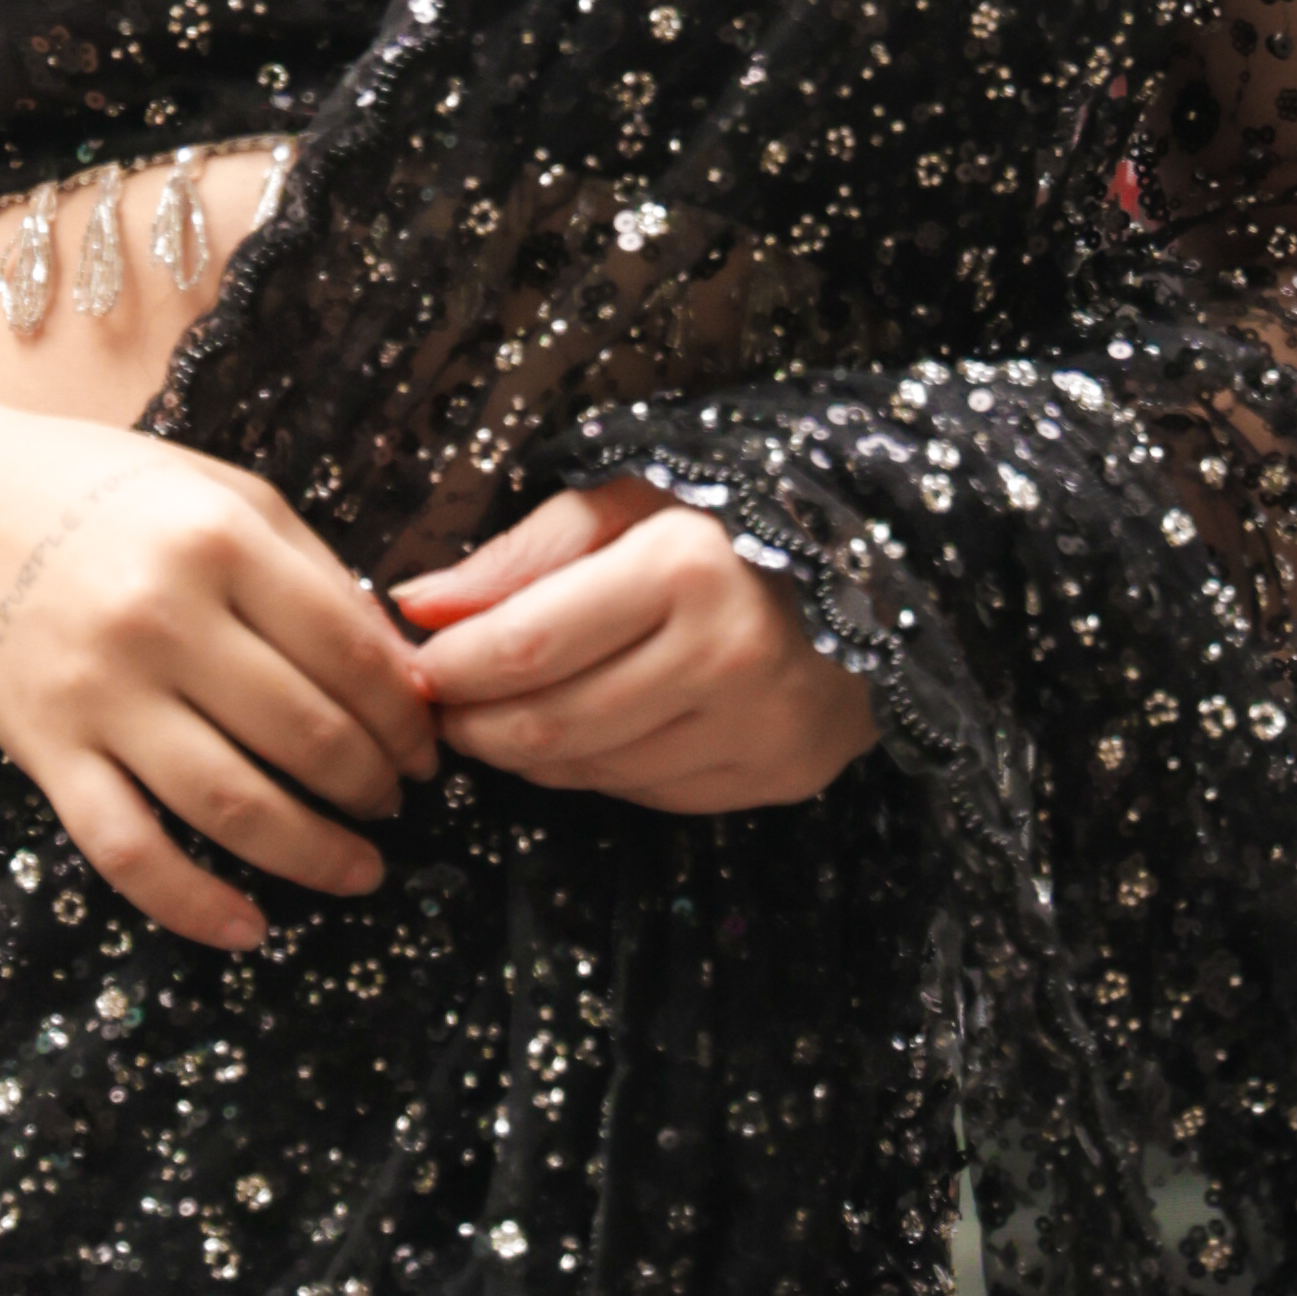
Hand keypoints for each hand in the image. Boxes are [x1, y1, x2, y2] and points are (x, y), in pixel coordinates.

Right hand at [0, 385, 436, 954]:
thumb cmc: (94, 489)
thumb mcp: (217, 492)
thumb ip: (310, 570)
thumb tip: (399, 670)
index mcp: (219, 540)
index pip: (351, 653)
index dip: (406, 716)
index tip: (428, 747)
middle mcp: (162, 618)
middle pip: (306, 734)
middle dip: (373, 785)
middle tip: (396, 802)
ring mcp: (98, 693)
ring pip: (233, 806)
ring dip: (315, 853)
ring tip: (359, 869)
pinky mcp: (45, 751)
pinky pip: (128, 852)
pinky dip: (195, 905)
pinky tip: (250, 928)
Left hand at [394, 478, 872, 812]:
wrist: (880, 572)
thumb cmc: (728, 523)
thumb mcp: (625, 504)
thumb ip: (519, 557)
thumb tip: (417, 608)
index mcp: (685, 568)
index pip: (530, 645)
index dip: (454, 668)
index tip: (416, 667)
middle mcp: (727, 656)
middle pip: (551, 722)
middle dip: (475, 723)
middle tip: (444, 707)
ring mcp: (757, 727)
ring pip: (593, 769)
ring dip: (526, 752)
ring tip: (505, 715)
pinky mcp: (776, 776)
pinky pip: (647, 792)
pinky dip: (595, 769)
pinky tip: (587, 730)